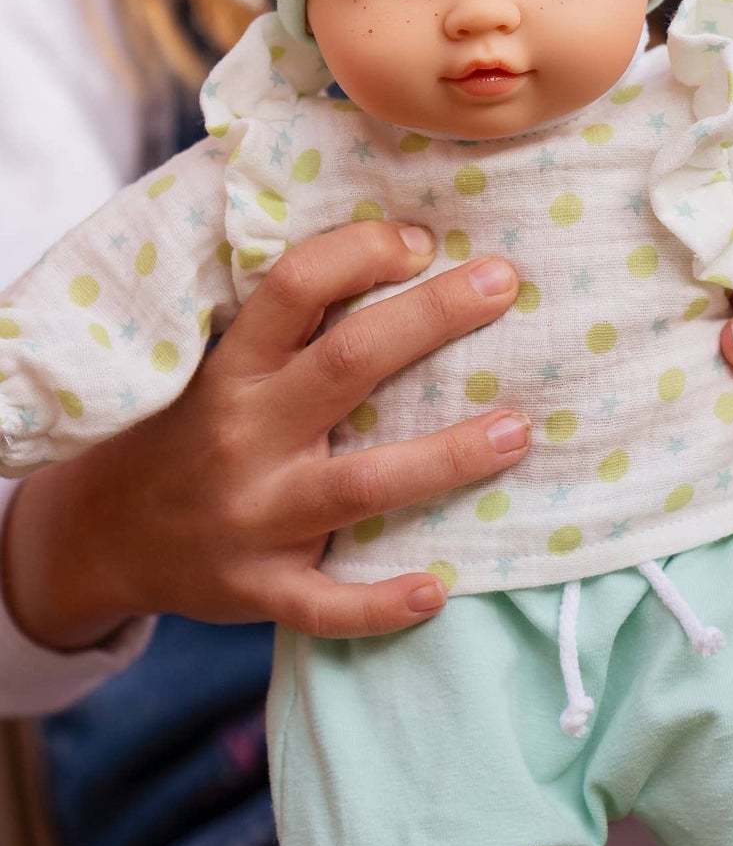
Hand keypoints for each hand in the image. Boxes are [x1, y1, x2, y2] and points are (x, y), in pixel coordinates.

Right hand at [0, 222, 527, 646]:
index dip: (360, 252)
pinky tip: (439, 589)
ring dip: (445, 458)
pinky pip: (323, 604)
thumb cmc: (196, 427)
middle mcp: (244, 435)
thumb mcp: (224, 365)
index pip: (294, 287)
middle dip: (432, 318)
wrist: (102, 536)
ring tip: (518, 430)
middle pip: (349, 363)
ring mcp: (251, 517)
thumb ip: (300, 323)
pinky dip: (379, 604)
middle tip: (505, 281)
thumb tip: (416, 248)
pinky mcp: (257, 589)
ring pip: (359, 484)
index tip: (424, 241)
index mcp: (234, 369)